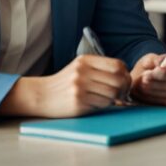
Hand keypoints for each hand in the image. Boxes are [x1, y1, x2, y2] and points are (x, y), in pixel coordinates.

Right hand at [0, 54, 130, 118]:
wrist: (41, 95)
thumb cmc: (64, 83)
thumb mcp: (79, 67)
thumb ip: (99, 68)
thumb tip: (124, 76)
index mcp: (85, 60)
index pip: (117, 64)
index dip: (125, 74)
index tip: (124, 81)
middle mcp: (82, 72)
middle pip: (118, 79)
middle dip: (124, 87)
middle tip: (122, 93)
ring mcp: (80, 87)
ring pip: (113, 92)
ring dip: (115, 98)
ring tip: (109, 99)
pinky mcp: (78, 102)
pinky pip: (103, 103)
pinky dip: (105, 105)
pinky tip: (98, 103)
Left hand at [130, 47, 165, 105]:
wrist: (143, 80)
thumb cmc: (149, 67)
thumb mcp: (150, 59)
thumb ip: (155, 59)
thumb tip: (160, 63)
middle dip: (164, 74)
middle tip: (148, 74)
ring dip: (156, 85)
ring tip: (143, 81)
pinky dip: (156, 95)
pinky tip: (147, 89)